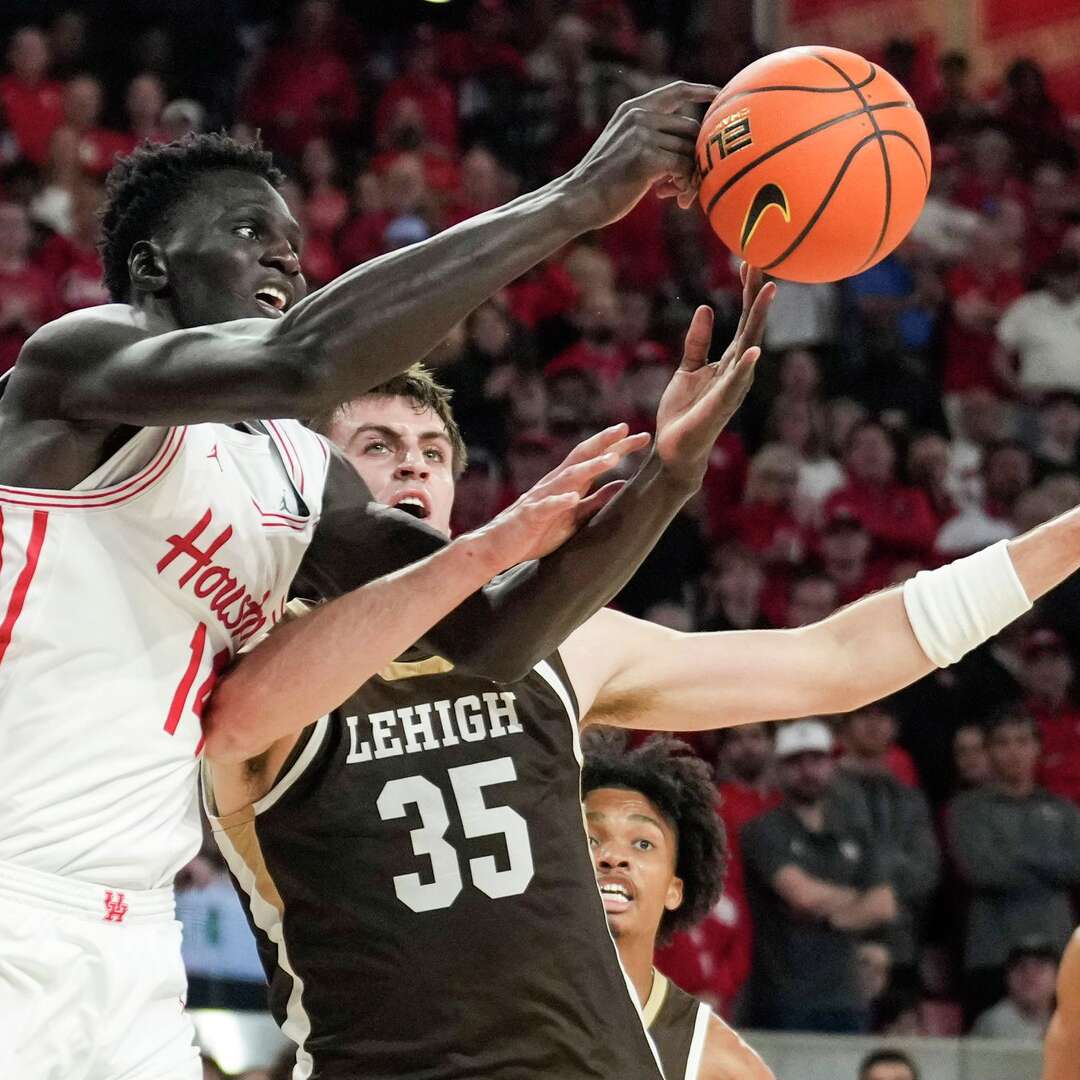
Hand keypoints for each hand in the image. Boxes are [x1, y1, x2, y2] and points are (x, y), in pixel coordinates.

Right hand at [472, 423, 650, 569]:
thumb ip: (596, 500)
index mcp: (567, 484)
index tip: (641, 437)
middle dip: (604, 443)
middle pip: (581, 457)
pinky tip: (573, 498)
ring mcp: (541, 498)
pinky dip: (559, 501)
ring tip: (611, 460)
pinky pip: (545, 507)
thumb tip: (623, 484)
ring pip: (567, 478)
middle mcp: (554, 484)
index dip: (616, 447)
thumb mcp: (574, 516)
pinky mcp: (530, 516)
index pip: (594, 458)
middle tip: (626, 430)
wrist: (498, 547)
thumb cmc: (536, 531)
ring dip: (590, 468)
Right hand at [563, 81, 718, 230]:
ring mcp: (642, 135)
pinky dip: (684, 185)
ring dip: (688, 177)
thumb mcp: (623, 148)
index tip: (718, 92)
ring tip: (675, 195)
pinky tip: (671, 197)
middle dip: (694, 158)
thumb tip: (689, 147)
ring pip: (689, 152)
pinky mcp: (646, 157)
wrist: (579, 199)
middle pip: (691, 130)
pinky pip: (684, 168)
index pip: (675, 91)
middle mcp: (639, 116)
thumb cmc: (603, 183)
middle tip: (684, 185)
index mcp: (633, 109)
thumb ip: (649, 138)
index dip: (700, 91)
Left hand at [653, 264, 774, 484]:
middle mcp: (737, 371)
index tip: (750, 262)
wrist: (673, 449)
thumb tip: (706, 308)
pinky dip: (745, 368)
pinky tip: (753, 350)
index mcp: (729, 362)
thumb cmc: (683, 412)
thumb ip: (697, 342)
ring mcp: (731, 388)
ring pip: (749, 347)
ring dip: (758, 319)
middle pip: (751, 326)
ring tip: (768, 291)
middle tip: (762, 263)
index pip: (743, 320)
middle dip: (757, 295)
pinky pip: (734, 383)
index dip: (746, 292)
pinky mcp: (720, 406)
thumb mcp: (687, 368)